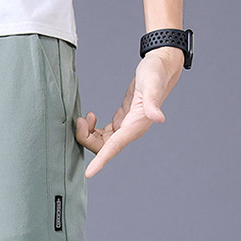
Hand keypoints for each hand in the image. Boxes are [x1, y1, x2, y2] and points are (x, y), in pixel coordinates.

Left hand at [75, 47, 184, 177]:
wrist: (161, 67)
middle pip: (103, 148)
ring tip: (84, 118)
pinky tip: (90, 119)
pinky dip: (93, 130)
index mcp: (136, 126)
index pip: (115, 147)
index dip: (101, 161)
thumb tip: (158, 118)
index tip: (89, 173)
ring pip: (102, 143)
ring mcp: (126, 127)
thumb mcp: (152, 85)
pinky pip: (104, 135)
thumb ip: (153, 102)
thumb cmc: (156, 74)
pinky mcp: (122, 121)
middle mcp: (130, 131)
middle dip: (87, 139)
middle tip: (79, 121)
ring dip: (88, 135)